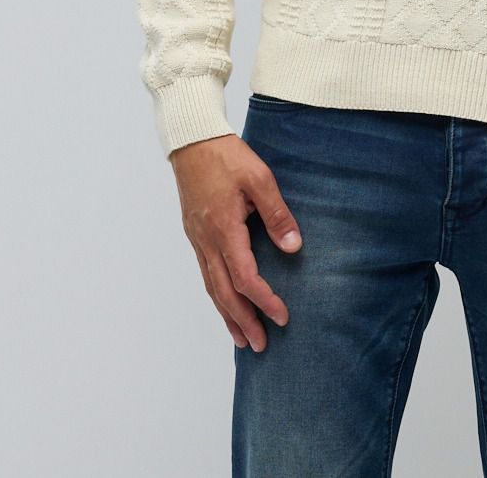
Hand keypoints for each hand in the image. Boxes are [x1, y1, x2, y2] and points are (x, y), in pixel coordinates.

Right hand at [170, 133, 303, 352]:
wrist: (192, 140)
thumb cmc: (226, 156)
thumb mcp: (259, 178)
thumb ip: (276, 213)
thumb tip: (293, 246)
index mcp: (224, 229)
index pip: (245, 277)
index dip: (264, 300)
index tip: (282, 316)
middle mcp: (207, 240)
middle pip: (224, 292)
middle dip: (243, 321)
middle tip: (260, 345)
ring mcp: (198, 239)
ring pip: (211, 287)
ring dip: (227, 315)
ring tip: (241, 339)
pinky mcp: (195, 234)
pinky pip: (206, 273)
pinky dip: (216, 295)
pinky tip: (224, 304)